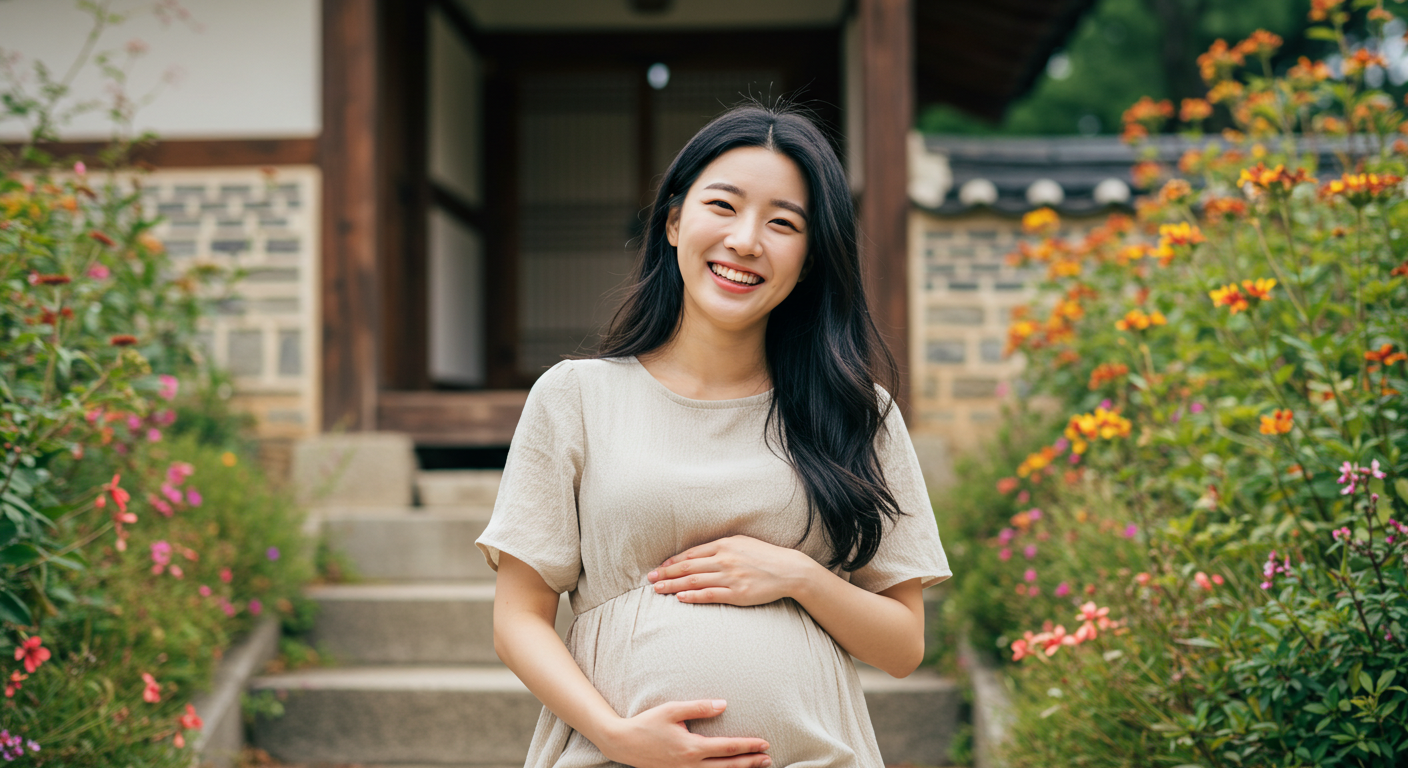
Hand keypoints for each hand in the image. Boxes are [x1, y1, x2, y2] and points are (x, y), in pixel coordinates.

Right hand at [598, 699, 770, 767]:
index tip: (764, 743)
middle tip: (768, 758)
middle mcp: (690, 764)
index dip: (748, 746)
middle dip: (750, 762)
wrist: (623, 743)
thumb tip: (724, 705)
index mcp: (691, 747)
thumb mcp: (673, 710)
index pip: (727, 747)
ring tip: (757, 766)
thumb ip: (699, 707)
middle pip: (728, 766)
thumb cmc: (648, 723)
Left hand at [648, 535, 816, 605]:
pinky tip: (680, 598)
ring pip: (695, 581)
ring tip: (658, 590)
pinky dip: (693, 596)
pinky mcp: (737, 594)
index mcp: (724, 545)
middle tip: (650, 579)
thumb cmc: (764, 555)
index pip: (691, 554)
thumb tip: (699, 554)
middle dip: (666, 574)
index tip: (659, 568)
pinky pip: (710, 595)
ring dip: (673, 586)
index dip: (672, 562)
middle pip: (688, 567)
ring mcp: (730, 577)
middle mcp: (724, 559)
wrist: (788, 570)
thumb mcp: (741, 543)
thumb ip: (720, 546)